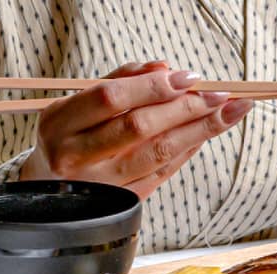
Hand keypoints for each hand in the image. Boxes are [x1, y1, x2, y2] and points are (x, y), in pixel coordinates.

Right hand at [19, 61, 252, 198]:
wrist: (48, 189)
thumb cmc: (68, 136)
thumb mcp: (78, 103)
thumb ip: (120, 81)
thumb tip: (163, 68)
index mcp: (60, 123)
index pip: (111, 99)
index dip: (153, 87)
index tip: (188, 77)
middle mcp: (76, 156)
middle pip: (139, 128)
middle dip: (186, 109)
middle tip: (220, 95)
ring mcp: (101, 184)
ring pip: (158, 154)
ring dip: (199, 131)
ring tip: (229, 113)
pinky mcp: (122, 202)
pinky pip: (163, 173)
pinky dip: (188, 150)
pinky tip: (206, 134)